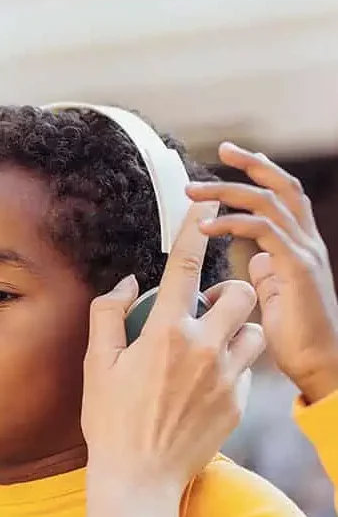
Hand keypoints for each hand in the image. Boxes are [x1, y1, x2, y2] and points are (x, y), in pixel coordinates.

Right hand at [82, 207, 265, 496]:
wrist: (138, 478)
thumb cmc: (109, 420)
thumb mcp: (95, 364)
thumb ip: (108, 314)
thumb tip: (129, 281)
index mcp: (164, 334)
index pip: (185, 269)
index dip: (194, 232)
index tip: (201, 208)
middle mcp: (202, 349)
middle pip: (241, 293)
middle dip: (230, 290)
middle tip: (207, 307)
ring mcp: (225, 377)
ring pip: (253, 330)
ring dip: (236, 328)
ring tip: (212, 344)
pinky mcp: (238, 403)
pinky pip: (247, 369)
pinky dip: (232, 366)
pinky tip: (205, 383)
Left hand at [187, 143, 337, 402]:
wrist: (320, 365)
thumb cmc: (295, 337)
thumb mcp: (275, 295)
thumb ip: (266, 271)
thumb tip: (251, 258)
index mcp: (298, 246)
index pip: (280, 197)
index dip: (257, 174)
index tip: (228, 159)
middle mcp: (305, 242)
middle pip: (281, 187)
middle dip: (251, 165)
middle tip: (220, 150)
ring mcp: (304, 253)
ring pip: (269, 203)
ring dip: (229, 193)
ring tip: (195, 192)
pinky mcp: (297, 268)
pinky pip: (264, 232)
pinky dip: (233, 224)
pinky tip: (207, 228)